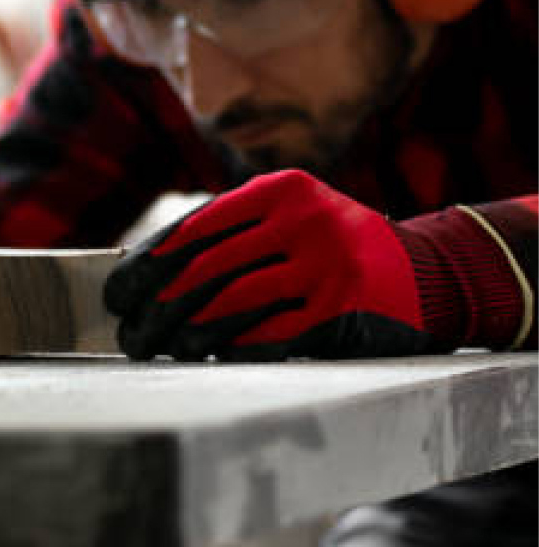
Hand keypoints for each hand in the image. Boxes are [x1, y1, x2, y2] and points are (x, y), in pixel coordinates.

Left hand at [104, 170, 430, 360]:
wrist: (432, 274)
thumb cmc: (336, 249)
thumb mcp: (292, 218)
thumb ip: (235, 233)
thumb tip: (149, 272)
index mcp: (280, 190)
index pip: (195, 227)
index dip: (148, 263)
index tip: (118, 292)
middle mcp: (303, 219)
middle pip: (205, 268)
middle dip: (156, 305)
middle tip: (129, 332)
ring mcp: (326, 264)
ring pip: (232, 303)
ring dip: (186, 333)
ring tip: (160, 349)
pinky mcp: (344, 309)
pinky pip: (271, 335)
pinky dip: (233, 350)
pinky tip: (209, 359)